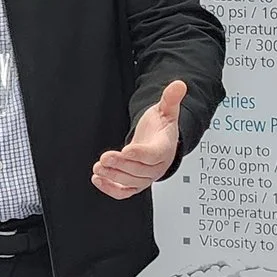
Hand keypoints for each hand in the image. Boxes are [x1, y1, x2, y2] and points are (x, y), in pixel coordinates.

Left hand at [93, 79, 185, 199]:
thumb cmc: (161, 128)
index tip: (126, 150)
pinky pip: (123, 192)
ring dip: (113, 176)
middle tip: (105, 158)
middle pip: (139, 170)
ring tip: (99, 167)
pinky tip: (98, 179)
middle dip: (121, 165)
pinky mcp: (134, 184)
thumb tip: (179, 85)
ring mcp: (145, 178)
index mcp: (164, 150)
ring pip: (130, 182)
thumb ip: (171, 99)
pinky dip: (110, 188)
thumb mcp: (167, 111)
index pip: (153, 155)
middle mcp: (156, 167)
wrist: (159, 143)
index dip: (140, 154)